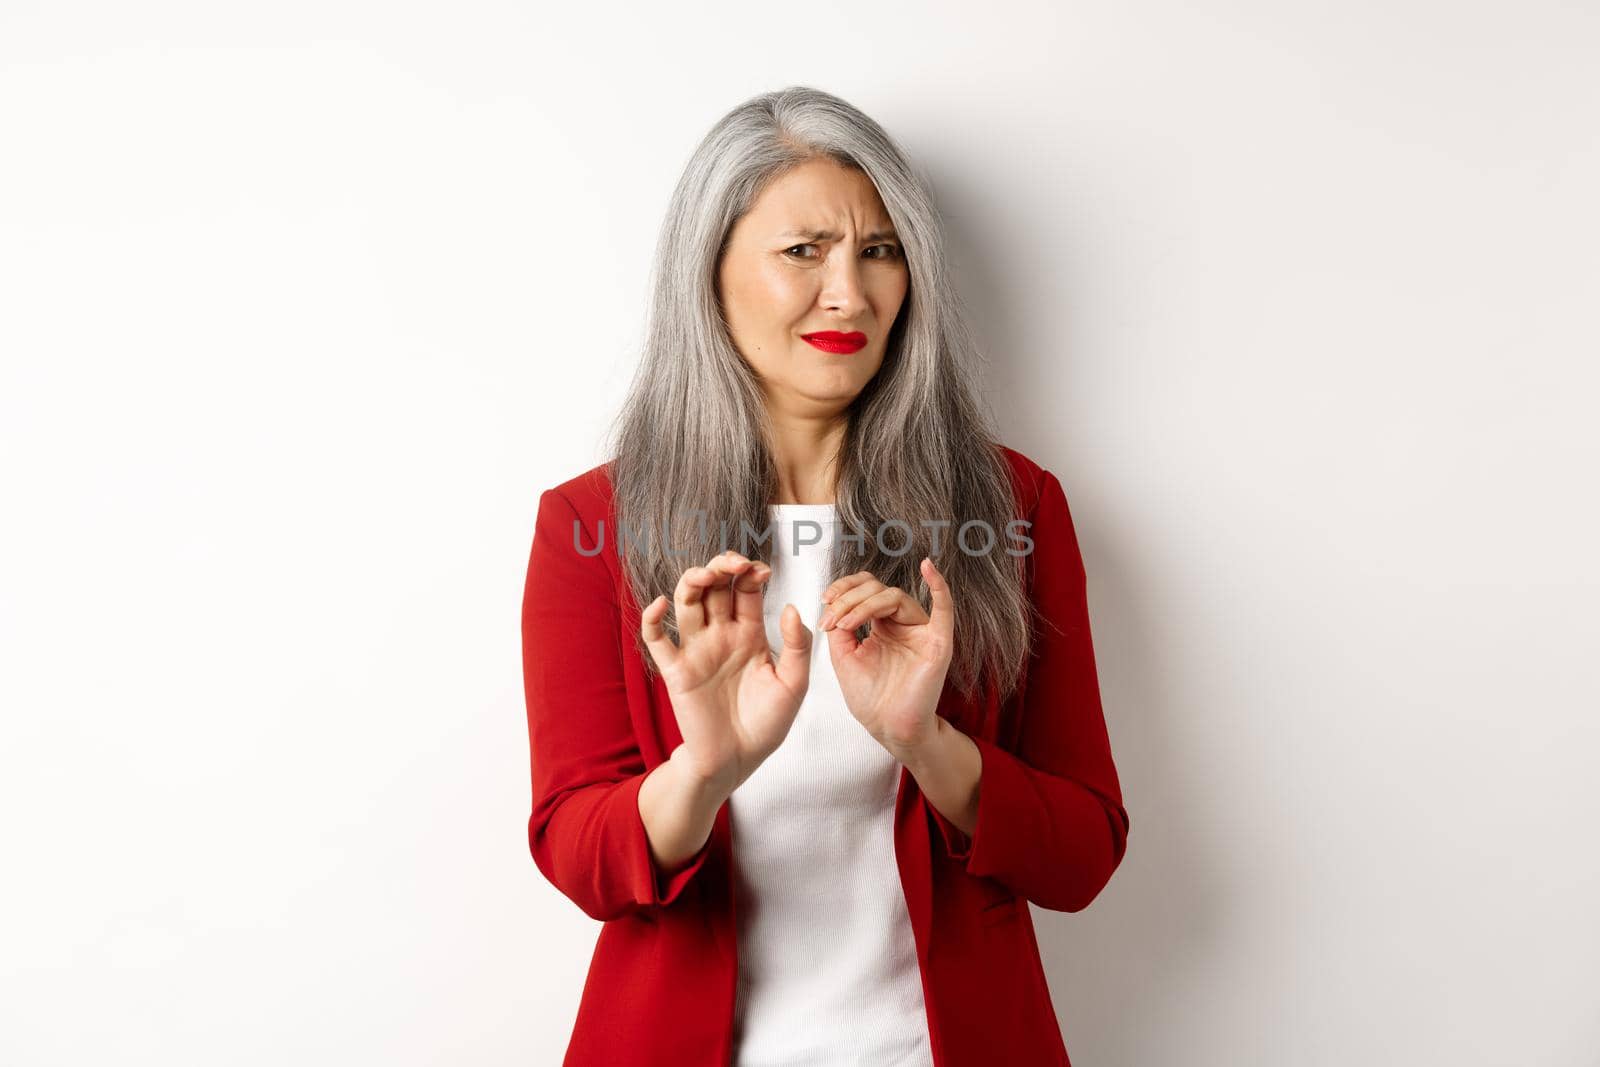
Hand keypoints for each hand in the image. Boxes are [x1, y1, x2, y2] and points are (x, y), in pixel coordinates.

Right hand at [640, 550, 813, 799]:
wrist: (739, 758)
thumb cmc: (766, 724)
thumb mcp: (794, 684)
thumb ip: (797, 646)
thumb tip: (790, 607)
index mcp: (750, 634)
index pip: (746, 590)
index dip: (751, 573)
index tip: (762, 570)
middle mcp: (721, 635)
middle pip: (715, 587)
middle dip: (723, 567)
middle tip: (735, 564)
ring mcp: (697, 650)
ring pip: (687, 603)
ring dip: (692, 582)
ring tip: (706, 575)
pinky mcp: (676, 670)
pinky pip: (656, 639)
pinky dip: (652, 619)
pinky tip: (660, 604)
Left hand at [819, 557, 955, 758]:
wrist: (888, 728)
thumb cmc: (871, 699)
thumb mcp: (844, 657)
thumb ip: (840, 627)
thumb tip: (833, 603)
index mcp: (881, 625)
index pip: (866, 590)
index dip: (845, 588)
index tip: (825, 600)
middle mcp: (901, 623)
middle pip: (877, 589)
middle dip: (849, 599)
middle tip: (832, 618)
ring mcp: (920, 631)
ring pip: (894, 596)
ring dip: (863, 604)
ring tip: (846, 623)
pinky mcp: (937, 641)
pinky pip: (944, 608)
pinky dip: (938, 585)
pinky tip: (928, 567)